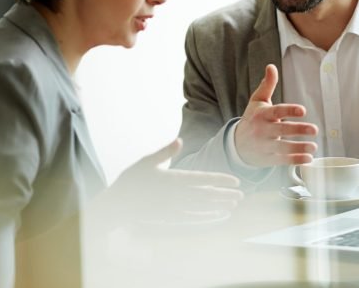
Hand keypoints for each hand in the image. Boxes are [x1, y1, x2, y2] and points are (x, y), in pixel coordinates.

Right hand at [99, 138, 243, 224]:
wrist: (117, 205)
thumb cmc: (131, 181)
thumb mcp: (146, 162)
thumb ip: (164, 152)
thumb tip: (179, 140)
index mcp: (173, 179)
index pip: (202, 179)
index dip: (220, 180)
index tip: (235, 181)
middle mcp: (176, 195)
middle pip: (207, 194)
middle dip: (225, 194)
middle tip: (241, 194)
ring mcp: (174, 208)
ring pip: (202, 207)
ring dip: (219, 206)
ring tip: (234, 204)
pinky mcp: (170, 217)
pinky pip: (193, 218)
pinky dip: (207, 217)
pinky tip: (218, 216)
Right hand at [234, 64, 317, 166]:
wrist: (237, 145)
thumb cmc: (252, 119)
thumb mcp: (257, 101)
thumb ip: (267, 85)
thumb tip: (271, 66)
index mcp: (262, 114)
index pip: (277, 112)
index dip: (289, 111)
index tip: (303, 110)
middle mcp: (263, 130)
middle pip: (281, 130)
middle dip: (298, 130)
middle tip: (315, 129)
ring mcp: (265, 146)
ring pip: (283, 147)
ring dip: (299, 147)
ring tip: (314, 146)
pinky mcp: (268, 159)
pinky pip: (283, 160)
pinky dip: (296, 160)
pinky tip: (309, 158)